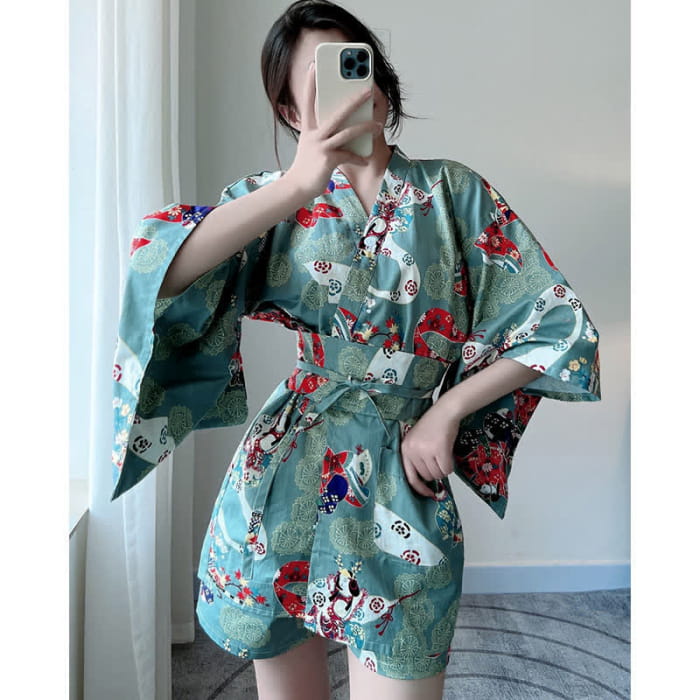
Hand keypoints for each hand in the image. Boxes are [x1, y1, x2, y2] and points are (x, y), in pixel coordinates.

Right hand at [284, 62, 383, 198]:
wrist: (297, 187)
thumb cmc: (306, 167)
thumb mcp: (309, 145)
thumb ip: (319, 133)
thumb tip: (337, 124)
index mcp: (308, 129)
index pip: (308, 102)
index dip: (310, 83)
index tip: (313, 65)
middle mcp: (314, 135)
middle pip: (336, 113)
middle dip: (354, 100)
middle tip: (368, 89)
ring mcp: (320, 147)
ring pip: (347, 132)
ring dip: (365, 128)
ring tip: (377, 126)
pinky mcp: (327, 160)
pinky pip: (348, 155)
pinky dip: (358, 157)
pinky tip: (365, 159)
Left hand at [399, 403, 459, 497]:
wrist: (444, 411)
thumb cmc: (433, 425)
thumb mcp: (417, 440)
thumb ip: (416, 458)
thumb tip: (425, 480)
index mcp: (405, 449)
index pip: (409, 476)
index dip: (419, 488)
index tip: (427, 493)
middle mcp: (413, 451)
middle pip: (427, 476)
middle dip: (435, 472)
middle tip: (439, 461)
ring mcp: (425, 450)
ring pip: (437, 474)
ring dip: (443, 468)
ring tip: (443, 454)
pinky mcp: (439, 450)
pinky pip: (446, 469)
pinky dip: (450, 466)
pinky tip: (449, 455)